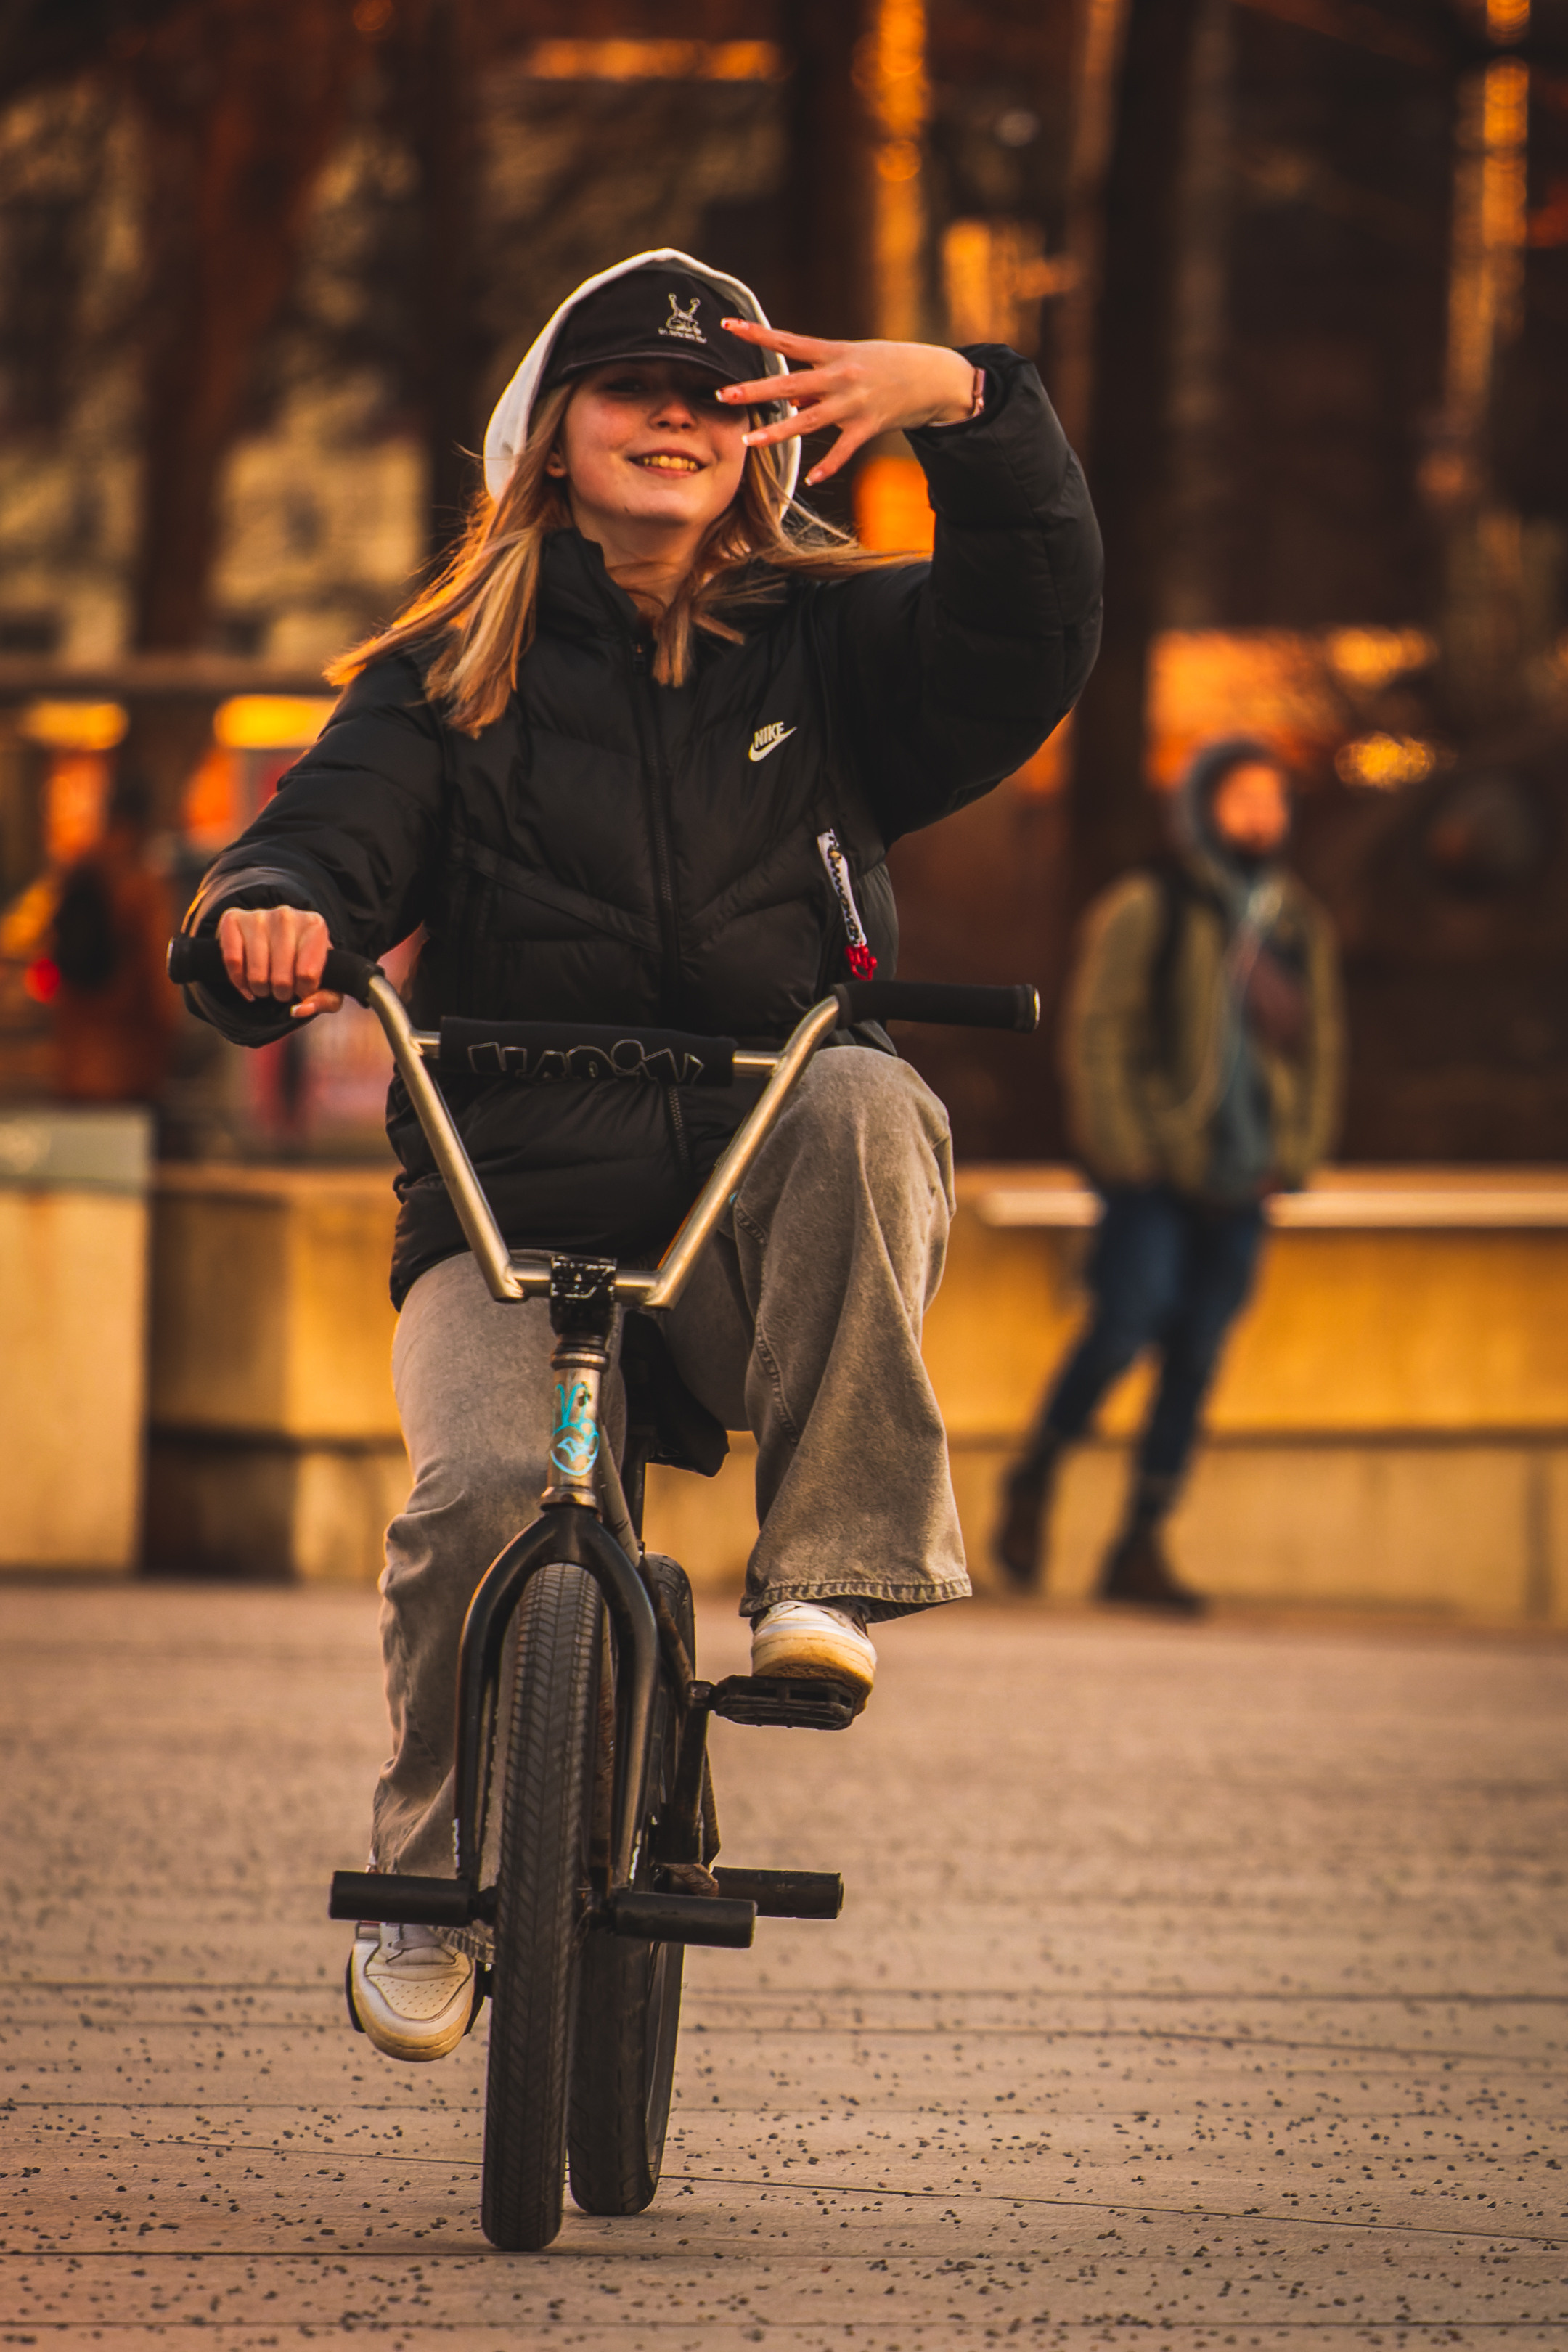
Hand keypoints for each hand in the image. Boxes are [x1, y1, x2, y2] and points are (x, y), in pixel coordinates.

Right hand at [216, 905, 342, 1018]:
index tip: (302, 987)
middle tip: (282, 989)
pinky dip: (238, 982)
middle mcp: (287, 916)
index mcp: (315, 925)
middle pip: (281, 979)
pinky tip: (247, 984)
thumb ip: (325, 1000)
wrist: (278, 936)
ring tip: (266, 985)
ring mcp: (258, 916)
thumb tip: (299, 1010)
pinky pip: (232, 962)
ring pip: (256, 974)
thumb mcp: (327, 981)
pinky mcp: (232, 919)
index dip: (304, 992)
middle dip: (282, 994)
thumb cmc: (305, 962)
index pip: (307, 976)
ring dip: (260, 990)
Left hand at [717, 322, 978, 486]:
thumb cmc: (887, 365)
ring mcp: (854, 403)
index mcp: (834, 352)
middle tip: (724, 394)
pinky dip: (828, 467)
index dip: (757, 334)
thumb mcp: (852, 360)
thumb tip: (788, 399)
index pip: (787, 341)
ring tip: (749, 441)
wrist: (933, 377)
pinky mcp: (868, 426)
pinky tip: (812, 480)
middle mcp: (840, 376)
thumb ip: (817, 379)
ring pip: (808, 420)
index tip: (727, 326)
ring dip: (778, 432)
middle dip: (756, 390)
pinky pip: (843, 451)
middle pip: (790, 383)